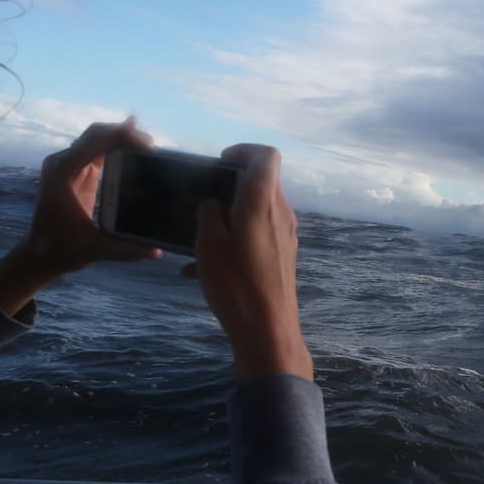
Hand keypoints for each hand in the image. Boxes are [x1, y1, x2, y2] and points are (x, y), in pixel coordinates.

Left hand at [0, 118, 159, 314]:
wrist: (39, 254)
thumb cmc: (63, 250)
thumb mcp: (95, 250)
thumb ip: (126, 250)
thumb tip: (157, 251)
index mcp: (62, 174)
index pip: (94, 143)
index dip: (121, 137)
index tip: (147, 144)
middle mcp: (62, 164)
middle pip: (95, 135)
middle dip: (123, 133)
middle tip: (151, 144)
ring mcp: (66, 166)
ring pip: (95, 139)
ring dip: (119, 138)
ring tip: (147, 145)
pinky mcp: (74, 172)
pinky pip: (95, 150)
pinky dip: (113, 147)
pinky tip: (133, 148)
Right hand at [184, 144, 312, 380]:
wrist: (268, 332)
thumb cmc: (236, 287)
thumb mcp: (209, 246)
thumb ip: (209, 215)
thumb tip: (213, 204)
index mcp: (263, 204)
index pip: (267, 156)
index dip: (244, 151)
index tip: (220, 162)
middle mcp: (280, 214)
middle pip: (262, 181)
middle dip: (231, 184)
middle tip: (203, 199)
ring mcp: (285, 236)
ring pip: (257, 210)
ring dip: (230, 215)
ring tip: (199, 238)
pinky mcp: (283, 256)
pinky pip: (258, 235)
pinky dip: (235, 240)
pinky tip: (202, 270)